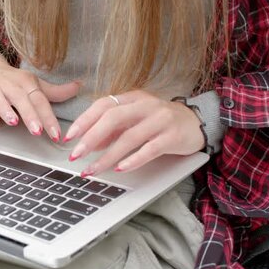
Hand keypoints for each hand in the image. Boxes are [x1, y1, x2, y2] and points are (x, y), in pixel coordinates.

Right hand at [0, 49, 80, 140]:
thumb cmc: (13, 81)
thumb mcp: (34, 84)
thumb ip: (55, 92)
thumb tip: (79, 87)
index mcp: (26, 83)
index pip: (40, 100)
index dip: (49, 117)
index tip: (57, 133)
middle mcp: (10, 86)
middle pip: (21, 100)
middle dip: (30, 115)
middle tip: (38, 130)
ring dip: (6, 111)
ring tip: (14, 122)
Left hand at [64, 90, 205, 176]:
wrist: (198, 122)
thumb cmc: (161, 122)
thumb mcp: (135, 120)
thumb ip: (113, 130)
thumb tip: (89, 143)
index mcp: (133, 98)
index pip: (103, 105)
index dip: (84, 120)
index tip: (70, 137)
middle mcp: (146, 106)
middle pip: (113, 118)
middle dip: (90, 138)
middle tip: (75, 155)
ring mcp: (160, 120)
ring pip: (129, 137)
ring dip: (107, 156)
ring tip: (93, 170)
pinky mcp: (172, 136)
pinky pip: (149, 149)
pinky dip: (133, 160)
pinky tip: (120, 169)